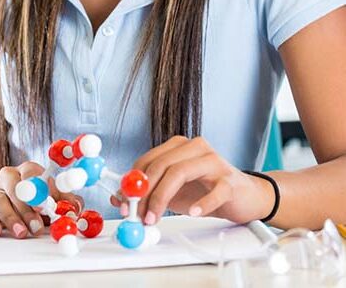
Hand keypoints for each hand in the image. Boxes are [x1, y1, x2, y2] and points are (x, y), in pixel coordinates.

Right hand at [0, 162, 83, 238]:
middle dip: (26, 209)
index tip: (44, 204)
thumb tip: (75, 208)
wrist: (16, 202)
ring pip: (0, 202)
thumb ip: (67, 201)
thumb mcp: (56, 197)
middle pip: (14, 188)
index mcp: (28, 170)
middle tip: (36, 226)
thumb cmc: (40, 198)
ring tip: (22, 233)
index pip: (31, 173)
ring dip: (11, 218)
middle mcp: (9, 177)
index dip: (37, 188)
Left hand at [112, 136, 276, 225]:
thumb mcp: (173, 191)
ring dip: (163, 198)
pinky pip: (215, 190)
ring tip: (155, 218)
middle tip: (138, 215)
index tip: (124, 203)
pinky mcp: (231, 179)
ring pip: (181, 172)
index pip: (147, 160)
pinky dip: (202, 203)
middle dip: (145, 193)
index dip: (132, 183)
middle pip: (161, 165)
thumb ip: (148, 192)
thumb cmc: (207, 190)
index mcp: (177, 146)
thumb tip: (118, 198)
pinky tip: (193, 212)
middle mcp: (194, 147)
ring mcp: (214, 161)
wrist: (245, 196)